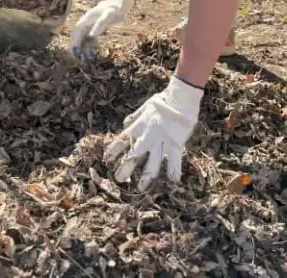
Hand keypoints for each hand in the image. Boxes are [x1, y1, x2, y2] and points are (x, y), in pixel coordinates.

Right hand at [70, 0, 134, 59]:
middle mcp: (87, 20)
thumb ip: (100, 24)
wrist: (121, 1)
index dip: (75, 40)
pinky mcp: (96, 24)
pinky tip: (94, 49)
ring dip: (83, 45)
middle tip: (77, 56)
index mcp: (88, 18)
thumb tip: (91, 34)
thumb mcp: (109, 16)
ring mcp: (91, 22)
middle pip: (78, 33)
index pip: (78, 30)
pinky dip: (90, 43)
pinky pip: (90, 35)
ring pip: (84, 35)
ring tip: (85, 56)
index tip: (74, 50)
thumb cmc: (116, 9)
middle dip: (77, 44)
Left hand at [104, 76, 202, 191]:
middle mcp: (148, 136)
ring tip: (140, 188)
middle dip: (126, 167)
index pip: (122, 139)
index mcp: (139, 126)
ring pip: (152, 163)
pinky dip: (174, 171)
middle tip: (119, 179)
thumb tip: (125, 123)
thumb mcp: (145, 107)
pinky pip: (174, 161)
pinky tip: (174, 181)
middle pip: (134, 155)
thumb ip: (135, 117)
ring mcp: (162, 141)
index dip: (114, 150)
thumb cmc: (163, 101)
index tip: (106, 159)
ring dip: (146, 177)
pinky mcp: (176, 144)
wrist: (180, 98)